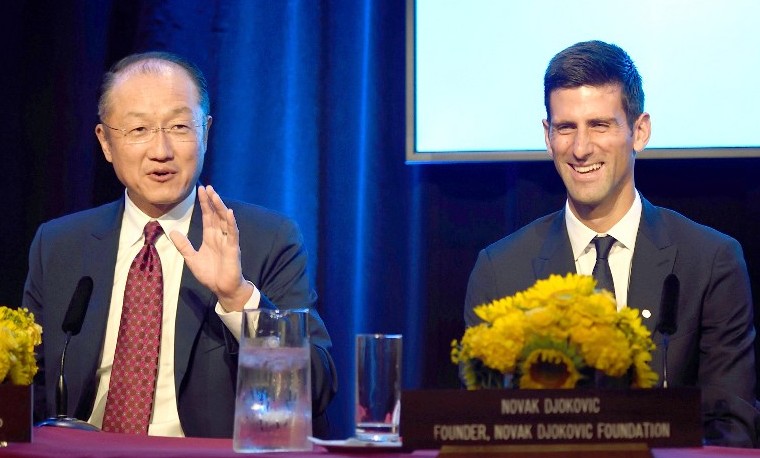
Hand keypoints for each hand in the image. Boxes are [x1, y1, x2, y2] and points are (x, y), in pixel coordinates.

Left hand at [169, 185, 253, 311]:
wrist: (221, 288)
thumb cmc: (210, 274)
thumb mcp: (192, 258)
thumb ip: (184, 245)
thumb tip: (173, 232)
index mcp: (210, 236)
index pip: (207, 216)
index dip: (204, 203)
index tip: (200, 189)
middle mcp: (220, 235)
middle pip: (216, 214)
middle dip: (212, 200)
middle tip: (207, 186)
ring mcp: (227, 240)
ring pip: (224, 220)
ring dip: (220, 207)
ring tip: (215, 195)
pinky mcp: (233, 248)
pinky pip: (232, 233)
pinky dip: (231, 222)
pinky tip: (229, 213)